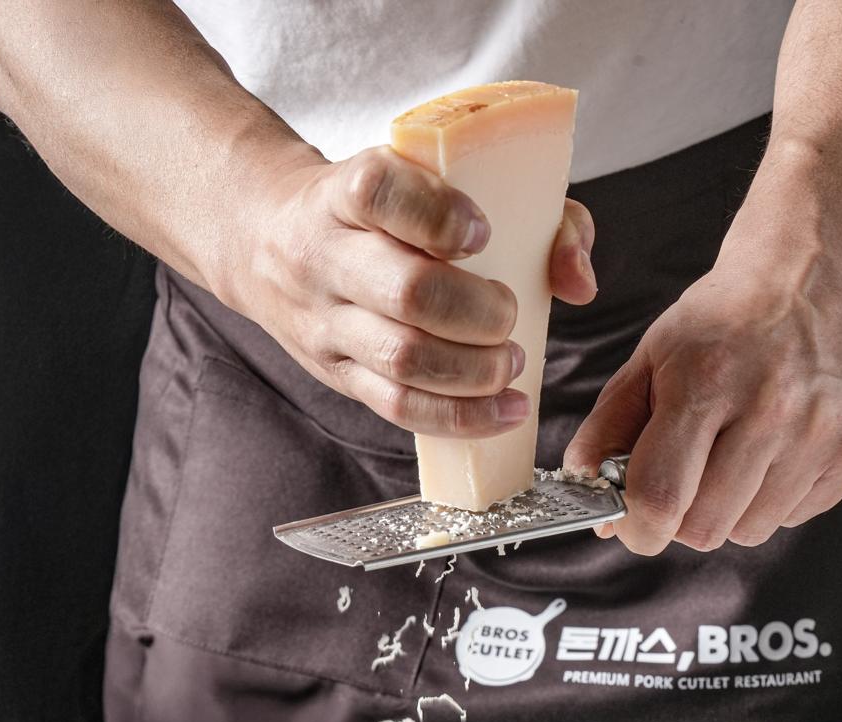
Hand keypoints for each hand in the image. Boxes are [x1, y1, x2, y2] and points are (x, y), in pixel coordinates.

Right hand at [222, 146, 595, 436]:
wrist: (264, 239)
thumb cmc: (378, 213)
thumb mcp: (432, 183)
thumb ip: (529, 214)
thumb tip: (578, 280)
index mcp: (343, 193)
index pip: (379, 193)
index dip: (438, 216)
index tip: (482, 233)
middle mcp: (324, 256)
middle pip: (406, 292)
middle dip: (478, 314)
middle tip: (508, 315)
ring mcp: (326, 322)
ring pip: (402, 359)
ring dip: (474, 371)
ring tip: (511, 364)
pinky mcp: (336, 373)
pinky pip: (396, 407)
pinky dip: (459, 417)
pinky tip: (503, 411)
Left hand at [564, 242, 841, 554]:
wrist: (813, 277)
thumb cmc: (725, 321)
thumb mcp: (650, 360)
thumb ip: (608, 429)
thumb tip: (585, 490)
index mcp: (707, 381)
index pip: (661, 496)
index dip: (637, 527)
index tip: (632, 523)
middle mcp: (774, 407)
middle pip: (706, 528)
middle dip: (681, 519)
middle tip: (682, 482)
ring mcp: (824, 431)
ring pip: (752, 530)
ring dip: (729, 510)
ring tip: (732, 456)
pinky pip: (797, 516)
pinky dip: (773, 499)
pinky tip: (772, 451)